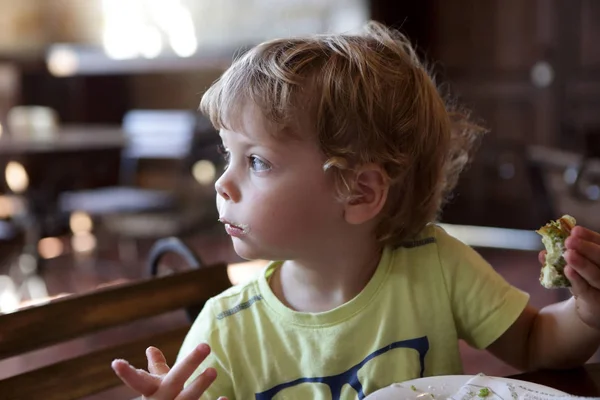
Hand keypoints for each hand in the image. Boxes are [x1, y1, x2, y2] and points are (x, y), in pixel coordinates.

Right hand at [111, 344, 226, 399]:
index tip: (116, 362)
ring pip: (187, 399)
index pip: (139, 380)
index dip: (127, 373)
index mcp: (152, 391)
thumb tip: (151, 348)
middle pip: (173, 382)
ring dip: (200, 385)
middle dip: (189, 363)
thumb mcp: (155, 387)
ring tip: (213, 371)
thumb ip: (156, 369)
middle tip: (206, 345)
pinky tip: (225, 399)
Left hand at [562, 226, 599, 329]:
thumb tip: (543, 253)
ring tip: (568, 254)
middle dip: (586, 248)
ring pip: (597, 275)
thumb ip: (564, 258)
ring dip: (582, 264)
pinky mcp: (597, 302)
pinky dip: (577, 280)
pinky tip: (567, 271)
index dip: (590, 237)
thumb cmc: (585, 281)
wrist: (592, 308)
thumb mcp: (576, 268)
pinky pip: (587, 290)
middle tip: (569, 240)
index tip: (575, 229)